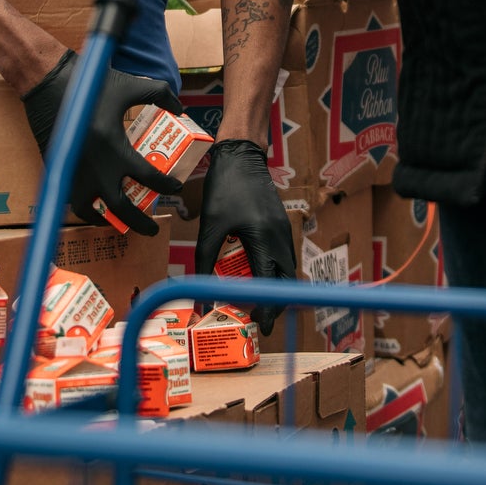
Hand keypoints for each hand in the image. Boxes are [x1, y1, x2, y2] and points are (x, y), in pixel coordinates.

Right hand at [22, 51, 185, 235]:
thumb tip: (179, 107)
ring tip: (121, 224)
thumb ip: (159, 94)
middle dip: (140, 223)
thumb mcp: (131, 85)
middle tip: (153, 228)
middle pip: (121, 208)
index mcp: (115, 148)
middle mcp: (95, 168)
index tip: (174, 187)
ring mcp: (75, 173)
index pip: (148, 177)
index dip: (165, 185)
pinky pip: (73, 201)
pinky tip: (96, 209)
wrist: (51, 85)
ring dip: (108, 221)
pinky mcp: (60, 172)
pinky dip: (86, 210)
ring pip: (92, 212)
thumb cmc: (93, 86)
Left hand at [194, 140, 295, 331]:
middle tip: (256, 321)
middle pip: (285, 282)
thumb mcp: (210, 228)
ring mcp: (284, 230)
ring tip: (255, 303)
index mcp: (265, 239)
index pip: (271, 284)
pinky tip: (256, 277)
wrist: (241, 156)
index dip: (266, 309)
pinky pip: (283, 256)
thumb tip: (199, 294)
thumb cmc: (224, 190)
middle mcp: (281, 237)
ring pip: (286, 270)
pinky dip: (273, 273)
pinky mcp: (281, 225)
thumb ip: (204, 262)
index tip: (259, 328)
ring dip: (274, 289)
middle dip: (274, 304)